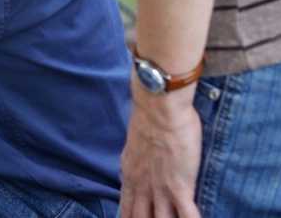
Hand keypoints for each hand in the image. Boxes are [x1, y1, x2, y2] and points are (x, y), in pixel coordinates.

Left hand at [119, 86, 202, 217]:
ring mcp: (160, 189)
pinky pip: (187, 214)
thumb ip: (136, 162)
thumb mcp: (135, 146)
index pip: (127, 208)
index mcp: (130, 176)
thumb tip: (137, 168)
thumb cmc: (149, 120)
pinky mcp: (180, 187)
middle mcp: (142, 186)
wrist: (158, 109)